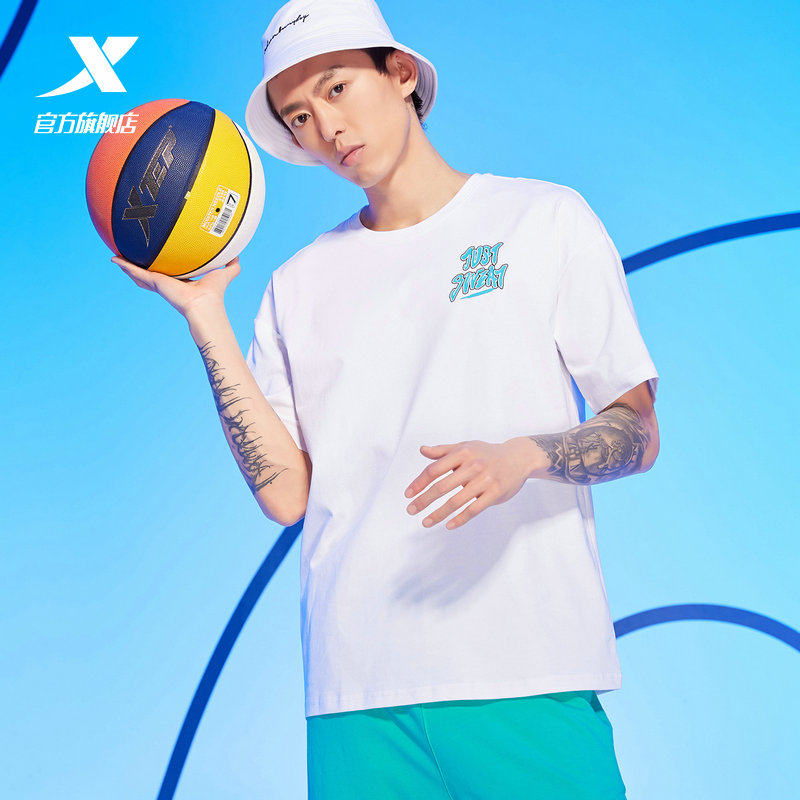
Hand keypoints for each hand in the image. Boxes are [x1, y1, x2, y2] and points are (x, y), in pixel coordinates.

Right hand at [111, 254, 240, 317]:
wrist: (205, 305)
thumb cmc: (215, 293)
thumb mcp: (225, 273)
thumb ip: (232, 265)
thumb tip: (239, 253)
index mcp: (182, 280)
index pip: (171, 271)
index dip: (165, 264)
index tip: (159, 256)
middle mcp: (169, 282)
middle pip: (152, 273)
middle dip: (142, 266)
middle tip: (132, 254)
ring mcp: (160, 284)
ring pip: (140, 274)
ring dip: (128, 266)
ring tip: (117, 257)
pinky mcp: (155, 283)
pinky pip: (136, 273)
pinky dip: (125, 266)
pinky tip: (114, 259)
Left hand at [404, 439, 531, 530]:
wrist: (519, 458)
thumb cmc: (486, 453)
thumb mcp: (466, 447)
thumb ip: (443, 451)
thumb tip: (422, 450)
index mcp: (463, 453)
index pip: (434, 470)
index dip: (419, 483)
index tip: (408, 494)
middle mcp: (473, 466)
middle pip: (442, 486)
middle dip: (424, 500)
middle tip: (411, 510)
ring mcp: (485, 480)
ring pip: (457, 501)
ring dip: (439, 514)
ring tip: (426, 522)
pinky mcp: (496, 493)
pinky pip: (474, 509)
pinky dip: (460, 519)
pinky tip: (449, 525)